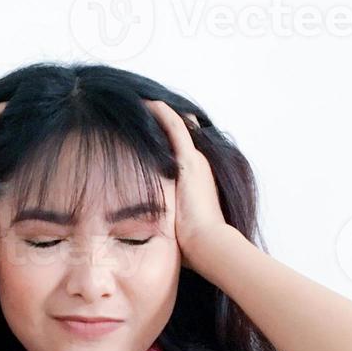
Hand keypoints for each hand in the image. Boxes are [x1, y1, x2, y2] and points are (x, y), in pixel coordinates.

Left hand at [143, 99, 233, 273]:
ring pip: (177, 127)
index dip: (167, 143)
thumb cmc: (193, 247)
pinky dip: (162, 113)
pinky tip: (148, 103)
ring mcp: (196, 162)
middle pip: (182, 136)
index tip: (149, 135)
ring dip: (161, 114)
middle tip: (144, 112)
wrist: (209, 246)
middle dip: (163, 124)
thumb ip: (165, 225)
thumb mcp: (175, 229)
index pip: (182, 155)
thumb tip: (146, 240)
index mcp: (196, 183)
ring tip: (143, 103)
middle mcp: (199, 168)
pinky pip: (174, 127)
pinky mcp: (190, 161)